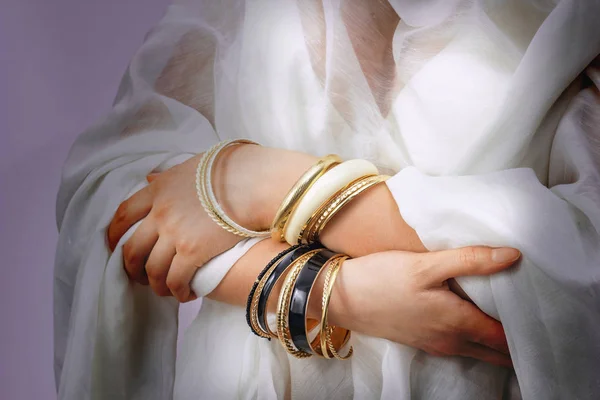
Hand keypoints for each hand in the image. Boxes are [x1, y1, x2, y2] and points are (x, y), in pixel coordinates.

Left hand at [106, 144, 262, 301]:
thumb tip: (149, 179)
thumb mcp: (189, 167)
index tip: (113, 246)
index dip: (113, 235)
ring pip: (152, 270)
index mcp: (157, 191)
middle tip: (140, 278)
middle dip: (132, 269)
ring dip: (156, 285)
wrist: (251, 182)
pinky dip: (177, 292)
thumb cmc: (228, 171)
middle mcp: (160, 214)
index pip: (123, 215)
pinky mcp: (192, 252)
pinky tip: (186, 295)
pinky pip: (175, 280)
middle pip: (132, 250)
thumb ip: (166, 177)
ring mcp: (174, 234)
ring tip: (166, 291)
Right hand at [329, 246, 519, 367]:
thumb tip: (513, 256)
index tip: (539, 306)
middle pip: (496, 349)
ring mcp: (435, 344)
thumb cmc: (382, 280)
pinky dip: (475, 334)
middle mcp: (451, 341)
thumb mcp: (427, 265)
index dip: (527, 327)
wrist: (341, 297)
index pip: (506, 338)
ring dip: (496, 337)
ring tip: (508, 312)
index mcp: (458, 324)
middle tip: (530, 311)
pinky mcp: (422, 339)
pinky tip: (472, 314)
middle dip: (516, 337)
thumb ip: (470, 261)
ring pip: (478, 348)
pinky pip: (460, 344)